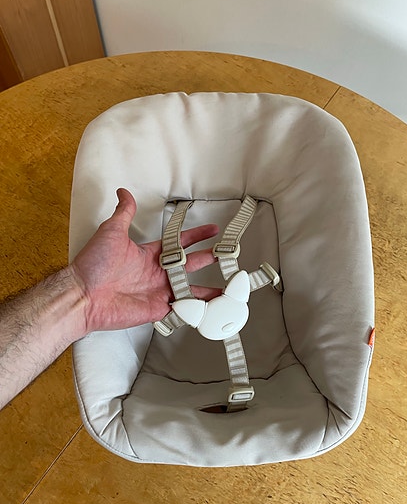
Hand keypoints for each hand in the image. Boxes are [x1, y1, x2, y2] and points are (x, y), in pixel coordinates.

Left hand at [71, 188, 219, 332]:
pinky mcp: (157, 309)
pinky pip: (181, 310)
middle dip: (209, 259)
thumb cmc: (94, 264)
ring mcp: (158, 292)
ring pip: (190, 290)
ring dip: (208, 289)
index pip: (180, 243)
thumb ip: (124, 213)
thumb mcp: (111, 231)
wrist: (83, 294)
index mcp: (150, 254)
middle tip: (227, 256)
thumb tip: (124, 193)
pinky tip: (211, 309)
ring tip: (228, 288)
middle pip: (190, 265)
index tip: (212, 230)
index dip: (196, 236)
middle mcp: (156, 273)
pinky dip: (196, 310)